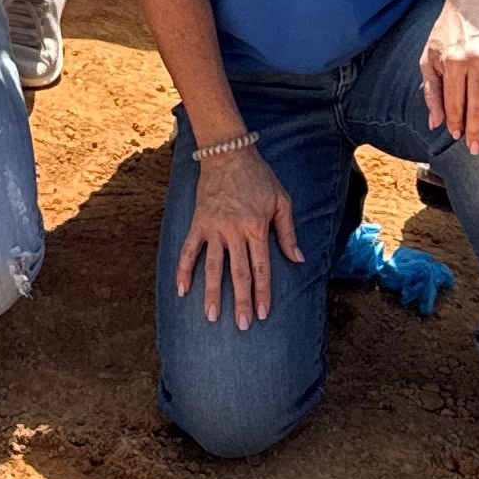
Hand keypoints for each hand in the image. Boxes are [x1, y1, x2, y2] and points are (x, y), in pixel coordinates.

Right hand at [174, 140, 299, 329]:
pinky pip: (189, 249)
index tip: (262, 314)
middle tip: (242, 325)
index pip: (260, 267)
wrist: (228, 153)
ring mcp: (213, 228)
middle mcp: (233, 231)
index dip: (263, 293)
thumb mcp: (281, 201)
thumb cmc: (259, 177)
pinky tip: (181, 290)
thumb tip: (297, 259)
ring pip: (213, 266)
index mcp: (255, 227)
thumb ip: (288, 232)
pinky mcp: (198, 222)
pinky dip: (184, 270)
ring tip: (211, 316)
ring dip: (212, 293)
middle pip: (238, 273)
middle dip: (241, 301)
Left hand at [421, 0, 478, 152]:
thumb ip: (431, 90)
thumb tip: (435, 123)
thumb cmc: (447, 31)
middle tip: (476, 150)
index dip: (456, 123)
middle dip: (476, 132)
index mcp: (453, 62)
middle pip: (478, 107)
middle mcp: (477, 62)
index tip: (458, 137)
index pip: (455, 103)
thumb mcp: (429, 56)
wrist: (475, 0)